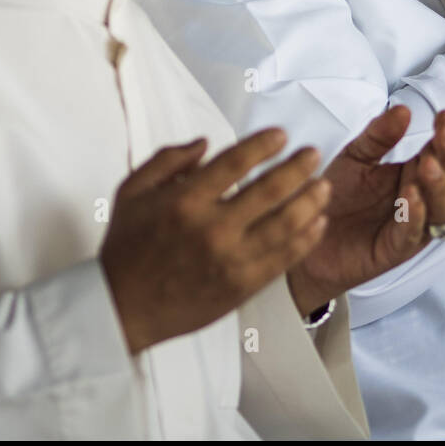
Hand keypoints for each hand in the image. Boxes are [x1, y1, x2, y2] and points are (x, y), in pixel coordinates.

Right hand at [99, 129, 330, 354]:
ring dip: (310, 201)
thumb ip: (167, 160)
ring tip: (324, 186)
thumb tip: (205, 143)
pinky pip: (284, 259)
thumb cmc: (126, 249)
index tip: (281, 135)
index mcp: (185, 201)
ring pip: (286, 224)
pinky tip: (318, 223)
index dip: (264, 144)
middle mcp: (212, 228)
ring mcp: (231, 260)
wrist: (121, 310)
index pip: (236, 162)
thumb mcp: (131, 192)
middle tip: (313, 154)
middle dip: (299, 167)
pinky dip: (306, 239)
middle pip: (270, 189)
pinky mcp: (242, 286)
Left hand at [287, 107, 444, 313]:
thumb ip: (379, 135)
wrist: (305, 233)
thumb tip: (403, 109)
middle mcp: (420, 201)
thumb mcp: (355, 157)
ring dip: (438, 186)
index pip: (442, 153)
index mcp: (413, 175)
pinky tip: (410, 195)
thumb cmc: (335, 196)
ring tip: (428, 164)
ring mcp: (411, 226)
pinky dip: (415, 215)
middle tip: (443, 133)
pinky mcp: (394, 250)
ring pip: (441, 209)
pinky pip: (411, 233)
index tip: (443, 115)